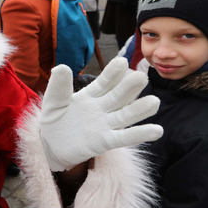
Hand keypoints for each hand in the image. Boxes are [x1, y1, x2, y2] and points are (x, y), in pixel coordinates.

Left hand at [38, 58, 161, 171]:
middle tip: (141, 76)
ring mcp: (105, 125)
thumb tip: (62, 67)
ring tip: (154, 102)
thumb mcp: (52, 102)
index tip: (122, 62)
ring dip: (140, 110)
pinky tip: (157, 130)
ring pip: (126, 115)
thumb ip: (59, 87)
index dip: (112, 73)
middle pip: (119, 96)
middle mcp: (102, 108)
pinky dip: (140, 134)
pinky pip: (124, 137)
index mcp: (90, 95)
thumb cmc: (53, 121)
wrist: (50, 145)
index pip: (104, 83)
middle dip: (129, 87)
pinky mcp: (105, 142)